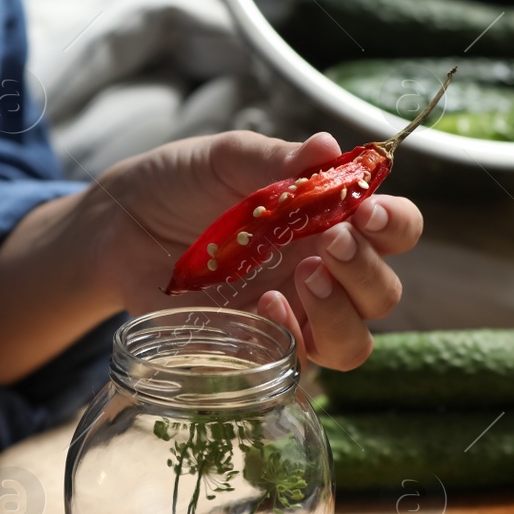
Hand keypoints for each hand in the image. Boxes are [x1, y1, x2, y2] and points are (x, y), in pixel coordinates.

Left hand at [93, 131, 423, 368]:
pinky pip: (297, 366)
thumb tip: (328, 147)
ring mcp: (292, 318)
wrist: (117, 227)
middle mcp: (323, 274)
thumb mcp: (224, 160)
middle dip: (365, 270)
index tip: (366, 210)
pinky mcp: (255, 351)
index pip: (396, 231)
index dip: (395, 225)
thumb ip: (275, 159)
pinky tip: (265, 307)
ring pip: (354, 343)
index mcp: (330, 221)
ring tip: (303, 278)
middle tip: (328, 242)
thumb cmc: (179, 186)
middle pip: (383, 293)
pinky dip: (292, 341)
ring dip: (340, 314)